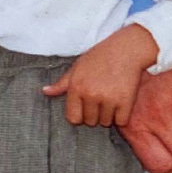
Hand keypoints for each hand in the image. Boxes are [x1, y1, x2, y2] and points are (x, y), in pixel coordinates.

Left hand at [42, 24, 158, 127]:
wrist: (126, 50)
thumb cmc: (99, 57)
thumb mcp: (77, 67)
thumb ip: (62, 83)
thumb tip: (45, 91)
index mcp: (76, 87)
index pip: (73, 118)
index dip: (79, 115)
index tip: (84, 109)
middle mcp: (91, 95)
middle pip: (90, 122)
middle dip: (94, 115)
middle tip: (100, 101)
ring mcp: (108, 99)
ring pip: (105, 122)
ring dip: (108, 116)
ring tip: (111, 100)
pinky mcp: (126, 102)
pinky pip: (120, 122)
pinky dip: (121, 116)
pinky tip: (121, 104)